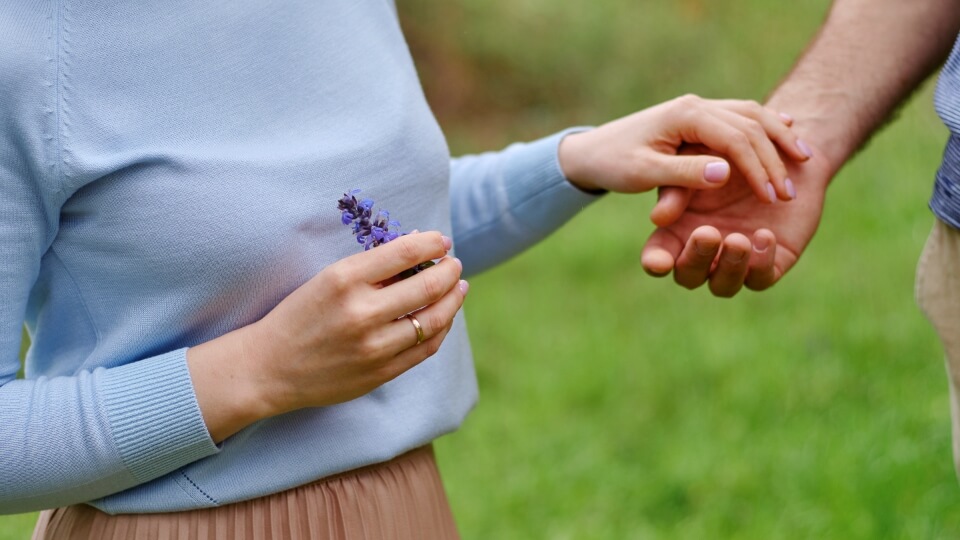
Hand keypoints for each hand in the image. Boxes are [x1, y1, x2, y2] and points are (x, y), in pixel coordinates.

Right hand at [247, 232, 467, 412]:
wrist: (269, 367)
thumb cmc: (299, 316)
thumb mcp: (327, 280)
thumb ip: (372, 268)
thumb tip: (418, 248)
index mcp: (344, 279)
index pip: (404, 252)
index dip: (431, 243)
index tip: (442, 240)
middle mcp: (361, 312)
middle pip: (427, 285)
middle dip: (449, 270)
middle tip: (454, 264)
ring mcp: (373, 345)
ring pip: (434, 319)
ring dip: (453, 299)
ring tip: (458, 287)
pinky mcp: (380, 372)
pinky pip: (426, 348)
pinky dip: (441, 328)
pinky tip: (443, 317)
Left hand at [558, 94, 812, 201]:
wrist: (592, 149)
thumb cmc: (614, 162)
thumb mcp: (644, 173)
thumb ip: (683, 174)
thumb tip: (726, 172)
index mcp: (685, 115)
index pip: (734, 137)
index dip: (757, 167)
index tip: (773, 196)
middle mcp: (697, 106)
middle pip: (750, 125)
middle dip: (773, 158)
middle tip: (790, 192)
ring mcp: (701, 108)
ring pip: (753, 116)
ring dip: (779, 138)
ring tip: (805, 160)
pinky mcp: (702, 117)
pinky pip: (746, 117)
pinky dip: (769, 128)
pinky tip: (789, 136)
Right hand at [639, 142, 831, 296]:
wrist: (781, 150)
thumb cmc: (727, 154)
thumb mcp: (697, 164)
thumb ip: (679, 188)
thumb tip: (659, 218)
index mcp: (679, 231)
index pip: (659, 257)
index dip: (656, 263)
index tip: (659, 263)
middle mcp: (705, 252)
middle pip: (689, 275)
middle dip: (697, 258)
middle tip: (708, 233)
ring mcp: (736, 261)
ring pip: (724, 285)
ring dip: (729, 266)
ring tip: (739, 239)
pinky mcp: (770, 262)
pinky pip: (761, 277)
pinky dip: (761, 262)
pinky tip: (765, 235)